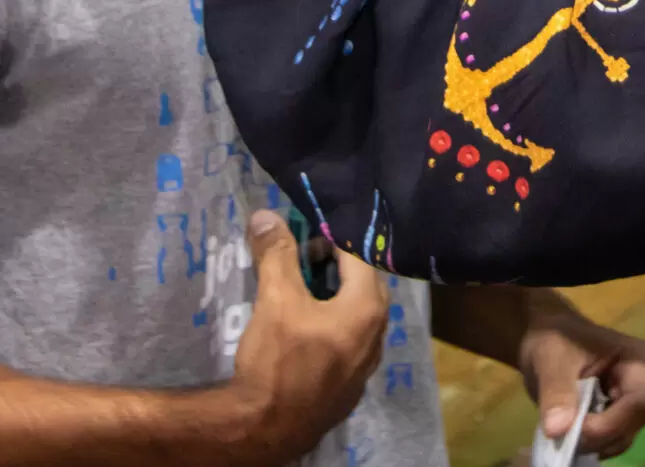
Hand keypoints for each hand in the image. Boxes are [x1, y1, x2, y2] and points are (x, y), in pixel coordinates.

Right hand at [225, 211, 387, 463]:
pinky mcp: (350, 387)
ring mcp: (366, 366)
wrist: (267, 429)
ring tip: (302, 291)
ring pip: (357, 316)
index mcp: (368, 309)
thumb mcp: (275, 299)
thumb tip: (266, 216)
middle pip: (364, 285)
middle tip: (305, 259)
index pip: (359, 256)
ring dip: (334, 297)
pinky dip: (332, 327)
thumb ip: (276, 254)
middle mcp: (377, 336)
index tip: (306, 231)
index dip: (332, 238)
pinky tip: (305, 331)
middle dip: (336, 266)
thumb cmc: (277, 360)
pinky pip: (349, 343)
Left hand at [517, 294, 644, 459]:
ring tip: (563, 431)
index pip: (639, 402)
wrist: (549, 338)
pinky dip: (590, 443)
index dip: (610, 423)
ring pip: (623, 437)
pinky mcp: (619, 418)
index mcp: (640, 362)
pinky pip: (611, 440)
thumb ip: (557, 393)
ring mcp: (633, 404)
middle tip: (564, 433)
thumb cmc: (557, 339)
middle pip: (633, 423)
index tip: (575, 428)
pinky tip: (569, 434)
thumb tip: (557, 429)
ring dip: (593, 442)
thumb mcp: (552, 360)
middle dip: (600, 435)